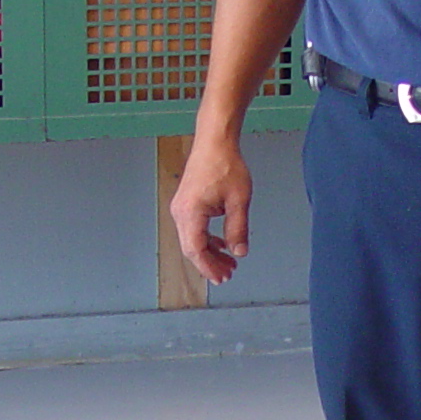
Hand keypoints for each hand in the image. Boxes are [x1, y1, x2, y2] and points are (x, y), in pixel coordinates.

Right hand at [169, 134, 252, 283]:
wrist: (215, 142)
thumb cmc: (225, 164)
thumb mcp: (239, 200)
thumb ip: (238, 229)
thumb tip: (239, 251)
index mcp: (191, 212)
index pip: (196, 249)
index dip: (209, 267)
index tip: (222, 277)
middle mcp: (181, 212)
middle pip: (192, 248)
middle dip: (210, 264)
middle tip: (228, 274)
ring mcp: (181, 208)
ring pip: (192, 240)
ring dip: (209, 253)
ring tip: (228, 263)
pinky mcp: (186, 204)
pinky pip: (193, 229)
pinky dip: (207, 240)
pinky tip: (221, 245)